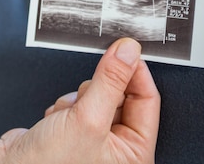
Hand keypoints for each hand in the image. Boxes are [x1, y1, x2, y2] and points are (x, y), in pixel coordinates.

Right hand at [0, 38, 159, 163]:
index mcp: (134, 153)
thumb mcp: (87, 119)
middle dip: (97, 91)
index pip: (148, 101)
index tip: (124, 51)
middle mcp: (117, 148)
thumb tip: (127, 52)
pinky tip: (56, 120)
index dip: (136, 73)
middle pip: (121, 95)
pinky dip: (65, 105)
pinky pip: (77, 101)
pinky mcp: (74, 128)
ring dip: (77, 99)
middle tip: (86, 100)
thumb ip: (110, 81)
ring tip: (66, 117)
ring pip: (96, 94)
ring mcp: (95, 137)